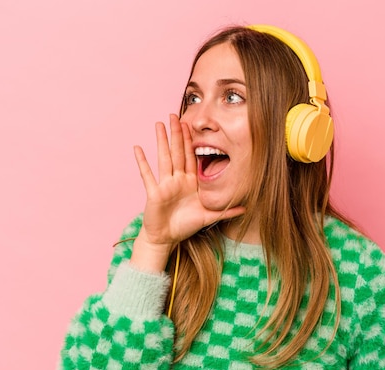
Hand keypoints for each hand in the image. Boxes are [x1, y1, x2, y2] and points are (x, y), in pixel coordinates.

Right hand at [131, 114, 244, 269]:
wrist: (165, 238)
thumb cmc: (184, 226)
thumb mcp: (208, 217)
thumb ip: (226, 211)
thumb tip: (246, 208)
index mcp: (190, 182)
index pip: (191, 157)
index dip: (191, 141)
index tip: (191, 125)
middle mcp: (177, 180)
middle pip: (177, 152)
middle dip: (177, 134)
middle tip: (174, 115)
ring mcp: (165, 184)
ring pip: (164, 158)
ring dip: (161, 141)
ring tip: (159, 124)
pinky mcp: (154, 192)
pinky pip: (147, 175)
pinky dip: (142, 162)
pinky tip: (137, 148)